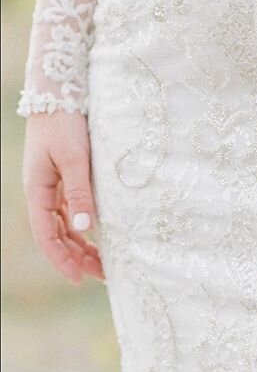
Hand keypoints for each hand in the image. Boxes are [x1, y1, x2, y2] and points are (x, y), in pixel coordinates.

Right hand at [22, 110, 103, 284]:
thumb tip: (85, 228)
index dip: (62, 260)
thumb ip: (79, 192)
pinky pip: (71, 211)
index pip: (47, 236)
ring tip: (103, 263)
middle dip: (76, 258)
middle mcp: (42, 192)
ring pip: (65, 225)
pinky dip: (83, 227)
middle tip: (102, 276)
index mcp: (37, 190)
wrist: (60, 93)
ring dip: (81, 245)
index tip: (80, 279)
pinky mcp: (63, 178)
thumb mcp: (74, 158)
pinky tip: (98, 236)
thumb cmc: (65, 123)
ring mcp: (52, 186)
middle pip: (57, 235)